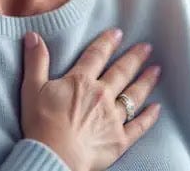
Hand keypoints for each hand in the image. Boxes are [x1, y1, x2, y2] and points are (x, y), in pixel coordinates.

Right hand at [19, 28, 161, 170]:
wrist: (53, 157)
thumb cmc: (41, 125)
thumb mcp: (32, 88)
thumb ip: (36, 61)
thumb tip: (33, 35)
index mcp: (81, 82)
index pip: (97, 56)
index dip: (107, 42)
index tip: (118, 33)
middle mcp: (102, 95)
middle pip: (122, 72)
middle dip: (135, 58)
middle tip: (147, 47)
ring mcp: (113, 117)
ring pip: (134, 95)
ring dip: (146, 81)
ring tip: (156, 70)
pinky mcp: (119, 139)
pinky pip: (139, 125)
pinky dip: (149, 117)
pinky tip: (157, 108)